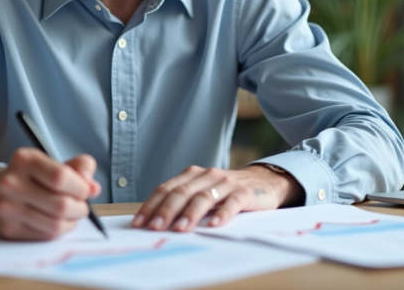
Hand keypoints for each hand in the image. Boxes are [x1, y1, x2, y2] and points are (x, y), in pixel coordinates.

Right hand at [0, 148, 101, 239]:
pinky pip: (45, 236)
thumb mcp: (53, 163)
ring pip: (55, 225)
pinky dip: (59, 231)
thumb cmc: (32, 177)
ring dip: (72, 222)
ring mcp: (7, 208)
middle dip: (80, 208)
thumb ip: (79, 168)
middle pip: (61, 205)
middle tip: (82, 206)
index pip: (61, 177)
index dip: (81, 187)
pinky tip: (57, 222)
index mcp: (24, 160)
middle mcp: (11, 183)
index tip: (85, 190)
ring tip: (71, 214)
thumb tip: (93, 187)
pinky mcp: (8, 229)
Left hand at [131, 164, 302, 231]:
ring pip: (204, 196)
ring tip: (181, 228)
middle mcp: (207, 175)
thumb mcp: (202, 192)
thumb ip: (183, 202)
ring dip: (191, 213)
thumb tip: (154, 223)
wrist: (263, 181)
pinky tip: (214, 225)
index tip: (139, 223)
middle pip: (182, 191)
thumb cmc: (226, 192)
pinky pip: (232, 202)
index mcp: (192, 175)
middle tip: (155, 227)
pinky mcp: (245, 192)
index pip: (166, 188)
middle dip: (166, 210)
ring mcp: (227, 182)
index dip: (151, 205)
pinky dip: (222, 213)